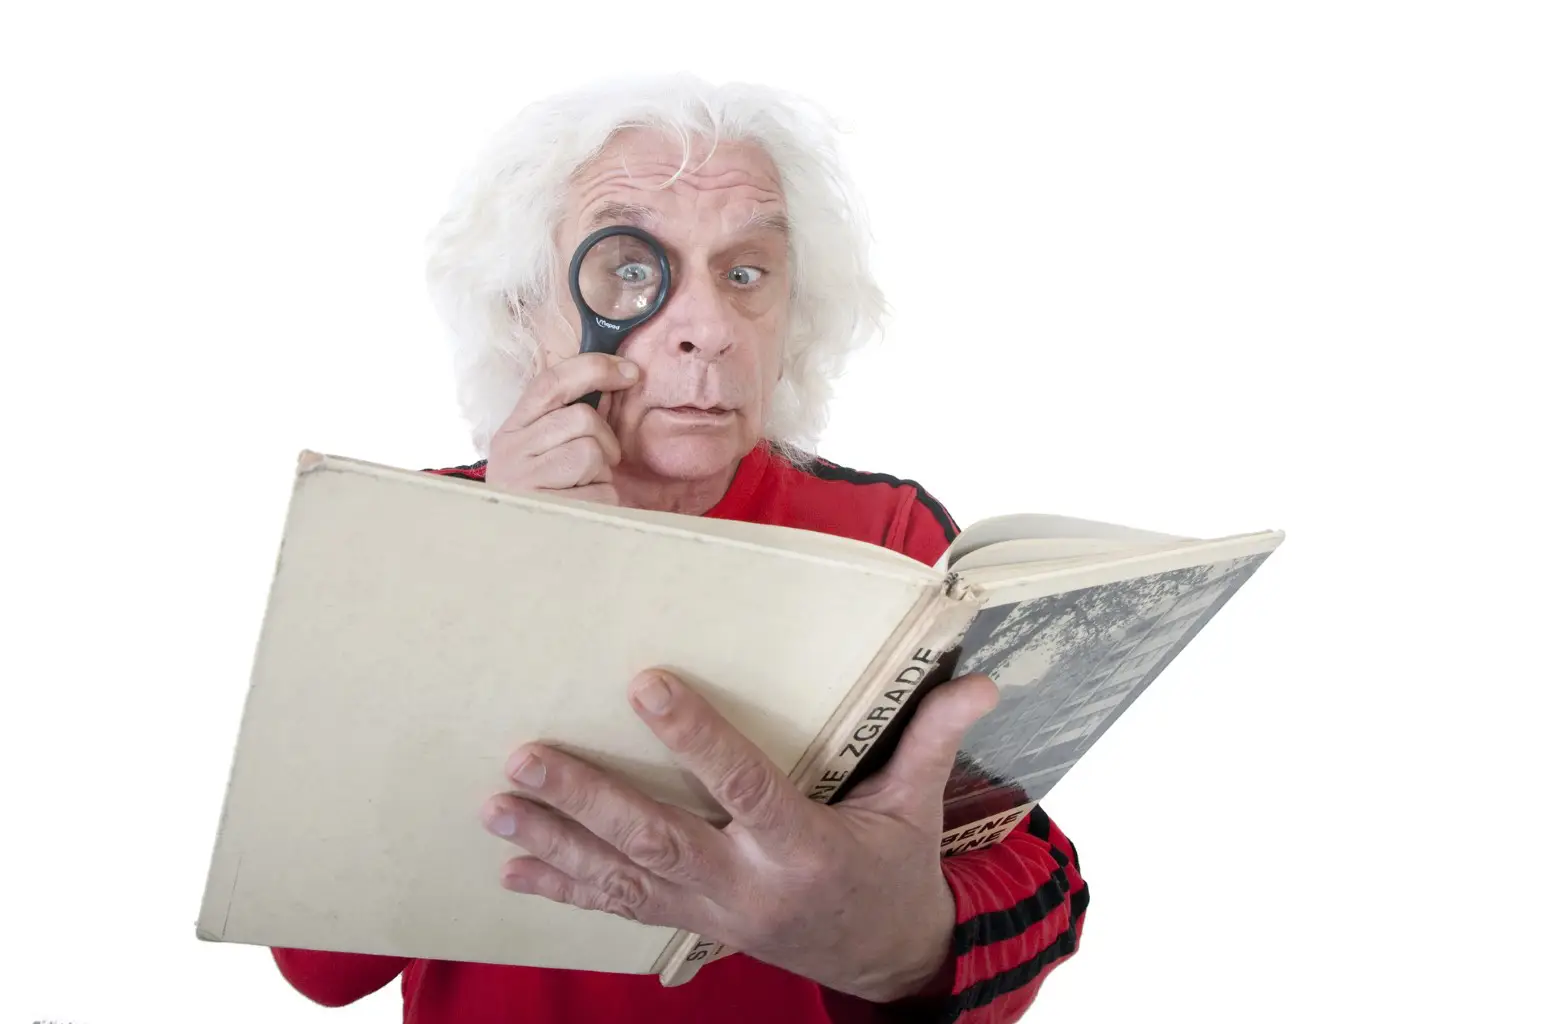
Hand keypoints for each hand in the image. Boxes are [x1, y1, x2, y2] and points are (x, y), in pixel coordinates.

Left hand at [482, 669, 998, 1002]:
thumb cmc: (896, 873)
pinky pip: (623, 909)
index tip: (646, 684)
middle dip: (586, 799)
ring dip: (556, 843)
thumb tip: (979, 680)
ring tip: (496, 809)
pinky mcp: (696, 924)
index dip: (695, 736)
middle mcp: (748, 886)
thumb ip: (932, 741)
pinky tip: (514, 872)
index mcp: (804, 848)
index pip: (743, 785)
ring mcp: (714, 912)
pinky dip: (566, 890)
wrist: (888, 961)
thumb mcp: (917, 810)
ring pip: (623, 878)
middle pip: (656, 838)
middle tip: (525, 759)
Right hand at [484, 353, 638, 503]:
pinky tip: (583, 508)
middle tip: (596, 463)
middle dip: (604, 440)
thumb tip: (618, 377)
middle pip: (582, 419)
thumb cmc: (544, 493)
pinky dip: (603, 500)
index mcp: (512, 428)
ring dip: (601, 472)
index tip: (631, 372)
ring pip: (591, 452)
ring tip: (582, 487)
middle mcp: (511, 450)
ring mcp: (525, 482)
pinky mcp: (548, 510)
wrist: (515, 549)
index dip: (595, 368)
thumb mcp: (541, 450)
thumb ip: (564, 417)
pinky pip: (600, 492)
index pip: (552, 382)